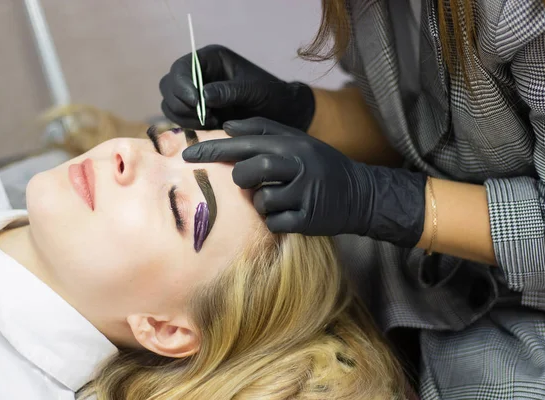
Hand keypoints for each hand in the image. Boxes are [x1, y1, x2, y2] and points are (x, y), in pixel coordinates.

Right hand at [159, 45, 314, 130]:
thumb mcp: (255, 91)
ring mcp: (195, 94)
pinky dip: (189, 126)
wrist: (284, 115)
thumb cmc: (273, 97)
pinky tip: (211, 128)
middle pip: (169, 86)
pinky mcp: (197, 113)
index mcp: (211, 59)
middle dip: (182, 104)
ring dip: (185, 118)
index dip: (183, 86)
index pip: (181, 68)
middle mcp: (199, 75)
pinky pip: (179, 120)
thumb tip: (203, 96)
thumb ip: (229, 91)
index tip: (197, 103)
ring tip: (212, 123)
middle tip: (207, 117)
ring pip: (170, 105)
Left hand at [182, 117, 426, 246]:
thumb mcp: (298, 140)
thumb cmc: (320, 165)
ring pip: (260, 201)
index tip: (186, 155)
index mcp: (291, 144)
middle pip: (247, 172)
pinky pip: (274, 222)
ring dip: (264, 202)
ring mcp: (302, 193)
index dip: (212, 150)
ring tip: (282, 197)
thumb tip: (229, 126)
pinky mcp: (307, 220)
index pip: (243, 144)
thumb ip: (264, 130)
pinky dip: (277, 220)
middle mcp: (297, 165)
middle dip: (242, 180)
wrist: (358, 194)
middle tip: (252, 182)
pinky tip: (292, 212)